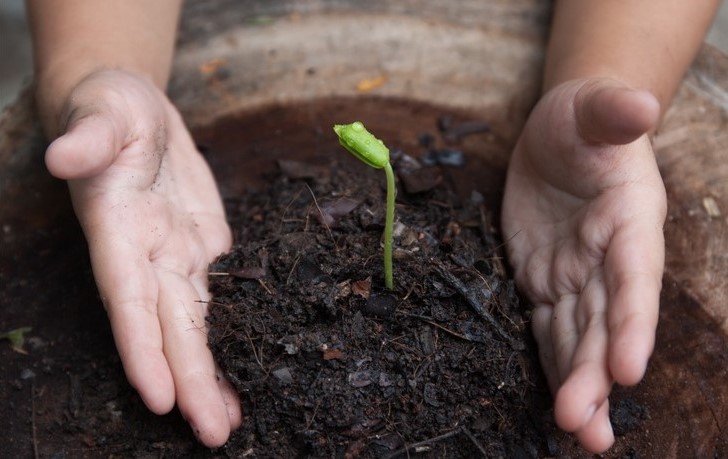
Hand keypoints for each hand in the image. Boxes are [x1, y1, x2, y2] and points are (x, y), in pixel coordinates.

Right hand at [44, 70, 240, 446]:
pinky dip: (226, 339)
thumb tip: (64, 157)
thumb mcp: (103, 111)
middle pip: (169, 326)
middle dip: (190, 381)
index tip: (160, 397)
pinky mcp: (204, 248)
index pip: (129, 297)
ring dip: (209, 375)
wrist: (136, 114)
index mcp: (119, 230)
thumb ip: (90, 138)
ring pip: (194, 324)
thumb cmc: (109, 110)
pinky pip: (217, 301)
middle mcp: (147, 255)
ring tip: (226, 424)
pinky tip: (238, 376)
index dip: (141, 346)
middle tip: (213, 436)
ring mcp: (177, 255)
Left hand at [501, 79, 665, 452]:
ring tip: (579, 436)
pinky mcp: (544, 281)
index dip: (632, 323)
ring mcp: (576, 275)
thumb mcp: (592, 108)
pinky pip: (548, 328)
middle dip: (595, 375)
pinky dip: (551, 366)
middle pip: (603, 323)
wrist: (562, 136)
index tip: (627, 369)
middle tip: (585, 430)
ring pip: (577, 338)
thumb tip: (640, 105)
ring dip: (578, 386)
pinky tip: (556, 405)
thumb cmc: (583, 120)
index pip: (633, 278)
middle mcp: (608, 259)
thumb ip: (613, 111)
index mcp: (630, 222)